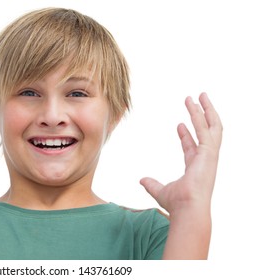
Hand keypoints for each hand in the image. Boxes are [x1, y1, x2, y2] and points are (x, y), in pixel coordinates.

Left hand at [140, 93, 221, 214]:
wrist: (187, 209)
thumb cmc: (176, 204)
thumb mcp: (159, 191)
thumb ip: (151, 184)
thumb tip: (141, 180)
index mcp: (196, 167)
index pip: (192, 147)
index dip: (186, 136)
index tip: (179, 124)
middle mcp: (205, 160)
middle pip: (206, 133)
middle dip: (202, 117)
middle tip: (197, 102)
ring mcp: (210, 155)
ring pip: (212, 127)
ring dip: (206, 110)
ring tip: (199, 95)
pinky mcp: (210, 152)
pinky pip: (208, 129)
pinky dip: (203, 115)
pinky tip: (197, 103)